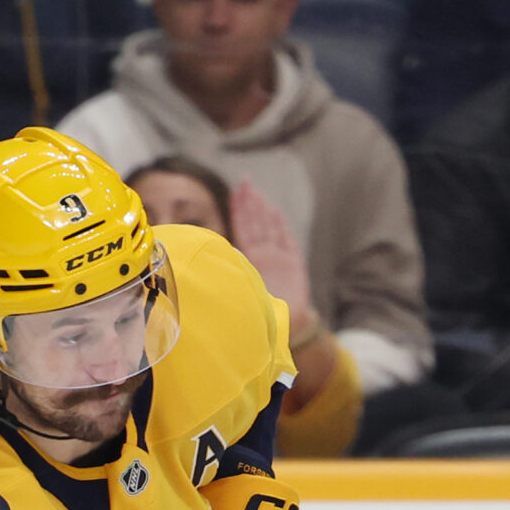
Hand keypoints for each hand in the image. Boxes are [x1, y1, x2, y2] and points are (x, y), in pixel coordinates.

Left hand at [228, 181, 316, 325]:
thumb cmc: (261, 310)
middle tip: (244, 181)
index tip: (235, 192)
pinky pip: (287, 241)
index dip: (240, 210)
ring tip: (255, 192)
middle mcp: (265, 255)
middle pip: (257, 223)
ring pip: (269, 228)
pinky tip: (273, 212)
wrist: (285, 327)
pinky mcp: (294, 265)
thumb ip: (232, 270)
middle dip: (250, 202)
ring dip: (262, 209)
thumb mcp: (241, 287)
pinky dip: (280, 227)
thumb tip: (215, 254)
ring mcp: (280, 258)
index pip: (244, 229)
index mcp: (251, 259)